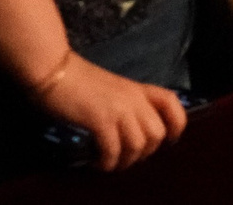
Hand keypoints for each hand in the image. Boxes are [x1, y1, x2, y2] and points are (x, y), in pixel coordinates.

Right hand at [31, 54, 186, 170]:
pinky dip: (107, 162)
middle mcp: (135, 99)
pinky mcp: (101, 119)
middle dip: (144, 152)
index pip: (172, 103)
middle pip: (157, 133)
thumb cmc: (79, 80)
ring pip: (138, 145)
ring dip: (124, 161)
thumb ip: (127, 104)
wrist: (55, 70)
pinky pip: (113, 150)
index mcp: (139, 89)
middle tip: (125, 156)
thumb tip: (130, 130)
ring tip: (109, 162)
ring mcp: (119, 109)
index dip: (177, 124)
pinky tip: (96, 162)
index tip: (168, 140)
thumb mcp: (113, 89)